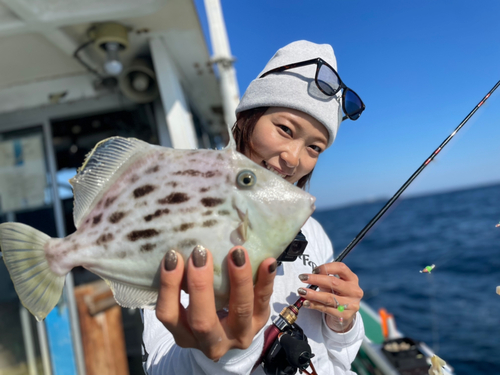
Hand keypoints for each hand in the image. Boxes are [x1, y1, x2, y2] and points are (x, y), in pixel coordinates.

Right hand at [155, 245, 276, 360]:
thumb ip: (182, 282)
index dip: (170, 286)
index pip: (169, 314)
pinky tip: (268, 262)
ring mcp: (238, 336)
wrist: (230, 333)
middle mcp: (209, 342)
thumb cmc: (202, 308)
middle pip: (202, 321)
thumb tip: (178, 245)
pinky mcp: (259, 323)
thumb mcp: (186, 304)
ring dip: (238, 280)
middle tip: (201, 252)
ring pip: (240, 311)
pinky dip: (266, 281)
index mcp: (184, 334)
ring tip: (237, 253)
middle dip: (200, 286)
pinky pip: (264, 302)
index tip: (173, 256)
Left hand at [297, 262, 362, 331]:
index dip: (326, 267)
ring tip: (302, 291)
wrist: (345, 314)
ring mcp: (351, 304)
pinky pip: (326, 309)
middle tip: (303, 278)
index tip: (314, 270)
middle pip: (334, 282)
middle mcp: (354, 291)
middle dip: (316, 279)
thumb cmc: (337, 294)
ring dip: (313, 294)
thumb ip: (325, 279)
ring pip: (329, 298)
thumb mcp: (334, 285)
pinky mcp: (345, 315)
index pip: (341, 268)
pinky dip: (314, 305)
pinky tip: (306, 303)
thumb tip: (309, 277)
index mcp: (352, 279)